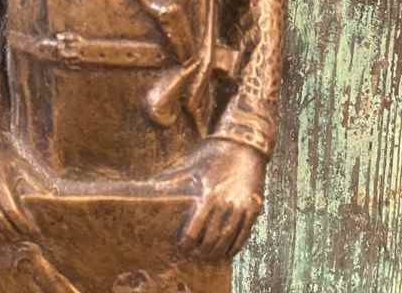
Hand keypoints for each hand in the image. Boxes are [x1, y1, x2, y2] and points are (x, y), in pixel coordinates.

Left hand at [177, 139, 266, 259]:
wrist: (243, 144)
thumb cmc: (212, 153)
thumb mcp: (190, 164)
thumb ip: (170, 179)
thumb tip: (147, 187)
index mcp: (207, 195)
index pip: (195, 229)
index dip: (187, 242)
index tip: (182, 247)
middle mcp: (226, 204)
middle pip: (212, 238)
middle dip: (202, 250)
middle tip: (195, 256)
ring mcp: (242, 206)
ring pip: (228, 238)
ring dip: (218, 251)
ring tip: (209, 256)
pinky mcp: (254, 207)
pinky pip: (245, 233)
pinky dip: (236, 246)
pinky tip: (228, 251)